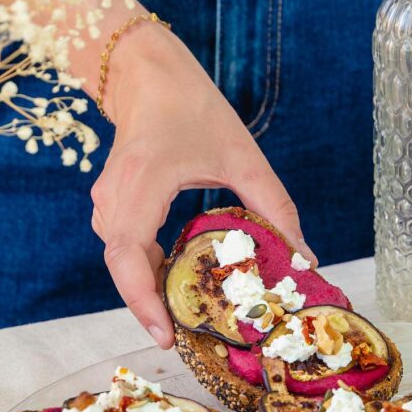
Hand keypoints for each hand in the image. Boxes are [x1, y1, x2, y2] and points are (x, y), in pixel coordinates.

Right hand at [90, 23, 315, 348]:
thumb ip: (275, 208)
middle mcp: (115, 195)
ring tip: (183, 317)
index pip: (129, 253)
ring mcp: (107, 199)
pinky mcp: (111, 203)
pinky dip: (145, 270)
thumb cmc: (193, 107)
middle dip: (148, 306)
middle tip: (182, 339)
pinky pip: (123, 248)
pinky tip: (175, 283)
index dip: (143, 298)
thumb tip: (304, 259)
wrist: (145, 72)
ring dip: (148, 289)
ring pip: (121, 261)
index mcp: (144, 181)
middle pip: (122, 267)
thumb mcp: (244, 157)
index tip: (165, 333)